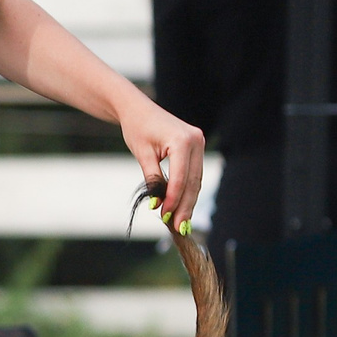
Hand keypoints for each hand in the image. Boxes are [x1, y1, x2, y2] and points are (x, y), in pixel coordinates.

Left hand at [118, 97, 207, 230]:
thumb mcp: (142, 155)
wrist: (137, 109)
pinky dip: (187, 190)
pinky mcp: (196, 147)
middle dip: (184, 206)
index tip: (166, 217)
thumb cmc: (137, 128)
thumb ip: (153, 180)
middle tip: (178, 227)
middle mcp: (197, 141)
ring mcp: (199, 143)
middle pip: (192, 182)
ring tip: (179, 222)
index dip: (174, 200)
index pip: (181, 178)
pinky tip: (181, 206)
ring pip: (196, 180)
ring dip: (187, 201)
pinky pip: (193, 174)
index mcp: (183, 140)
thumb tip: (158, 205)